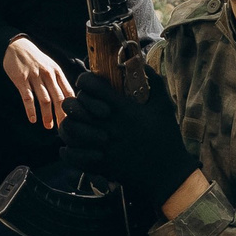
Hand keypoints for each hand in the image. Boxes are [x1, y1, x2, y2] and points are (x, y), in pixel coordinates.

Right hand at [3, 37, 73, 130]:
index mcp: (57, 72)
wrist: (16, 46)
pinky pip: (27, 97)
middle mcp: (47, 74)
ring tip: (48, 126)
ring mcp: (34, 76)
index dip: (71, 107)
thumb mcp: (50, 66)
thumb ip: (58, 81)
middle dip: (61, 114)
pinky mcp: (21, 79)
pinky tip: (32, 119)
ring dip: (47, 114)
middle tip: (63, 127)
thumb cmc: (35, 59)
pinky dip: (30, 110)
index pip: (68, 91)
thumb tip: (67, 100)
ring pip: (44, 99)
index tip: (72, 119)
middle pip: (58, 98)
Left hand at [59, 67, 200, 210]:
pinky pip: (72, 156)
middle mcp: (109, 126)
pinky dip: (68, 151)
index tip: (88, 82)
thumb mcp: (164, 105)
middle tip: (81, 104)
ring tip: (75, 123)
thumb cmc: (167, 137)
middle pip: (74, 106)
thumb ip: (153, 81)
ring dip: (69, 124)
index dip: (85, 79)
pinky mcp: (100, 165)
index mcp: (124, 109)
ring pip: (69, 130)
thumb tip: (140, 62)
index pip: (92, 86)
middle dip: (74, 101)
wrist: (168, 174)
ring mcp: (102, 147)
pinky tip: (72, 146)